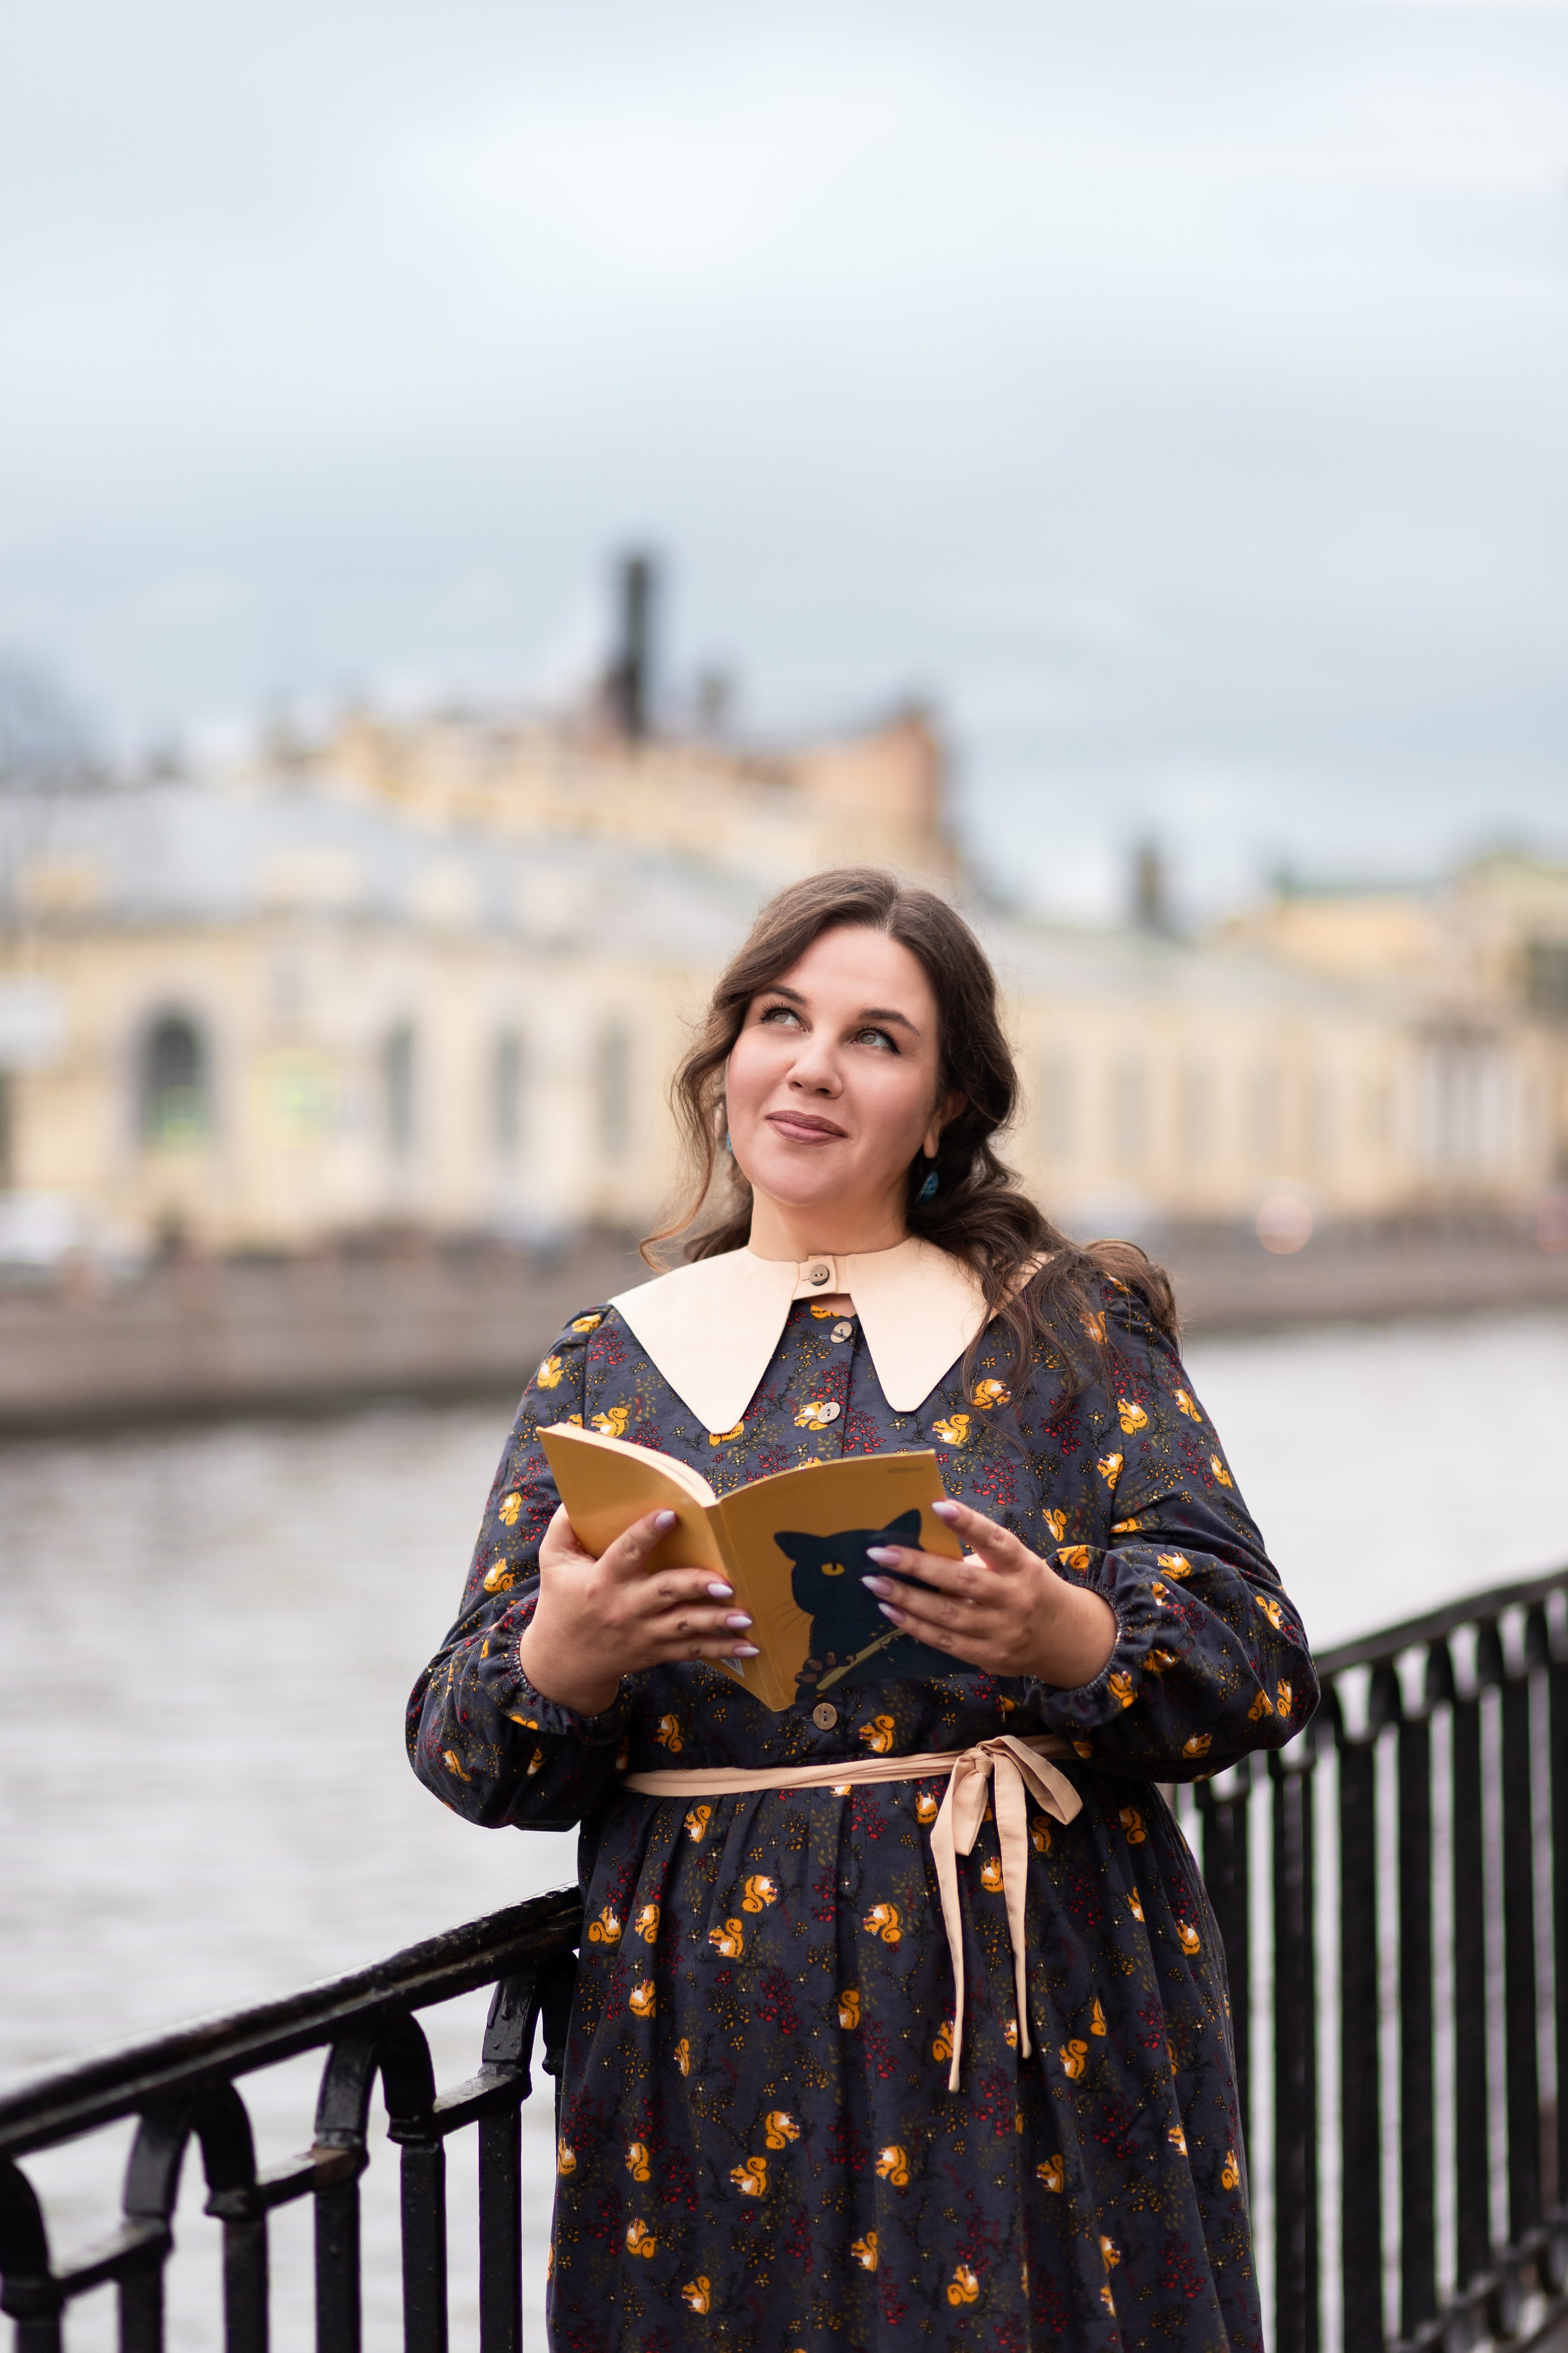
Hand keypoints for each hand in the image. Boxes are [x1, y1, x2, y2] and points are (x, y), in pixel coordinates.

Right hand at [516, 1504, 759, 1715]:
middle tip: (725, 1581)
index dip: (646, 1533)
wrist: (561, 1664)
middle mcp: (626, 1607)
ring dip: (717, 1621)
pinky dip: (722, 1650)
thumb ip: (564, 1527)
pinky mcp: (657, 1651)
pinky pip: (693, 1651)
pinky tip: (750, 1647)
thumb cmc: (561, 1602)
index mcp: (602, 1580)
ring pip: (685, 1626)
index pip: (625, 1552)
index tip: (670, 1514)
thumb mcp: (553, 1562)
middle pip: (664, 1593)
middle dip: (695, 1586)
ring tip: (746, 1615)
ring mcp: (644, 1633)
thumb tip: (578, 1495)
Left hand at [862, 1497, 1116, 1687]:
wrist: (1066, 1640)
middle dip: (918, 1566)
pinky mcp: (989, 1657)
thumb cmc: (1028, 1589)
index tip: (936, 1505)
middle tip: (880, 1553)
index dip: (968, 1523)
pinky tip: (890, 1610)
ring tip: (874, 1582)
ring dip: (906, 1598)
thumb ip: (980, 1556)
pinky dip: (914, 1626)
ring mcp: (1002, 1631)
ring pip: (947, 1615)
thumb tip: (923, 1538)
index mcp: (1022, 1567)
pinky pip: (945, 1641)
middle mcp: (1014, 1598)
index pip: (996, 1540)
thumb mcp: (1017, 1565)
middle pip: (963, 1581)